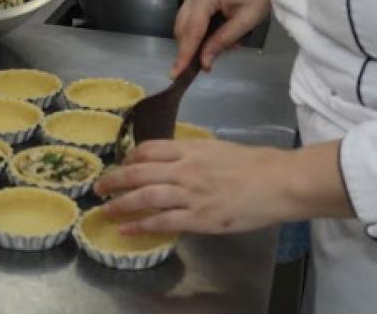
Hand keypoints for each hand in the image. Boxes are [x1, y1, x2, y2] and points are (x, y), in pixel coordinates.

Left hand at [95, 139, 297, 235]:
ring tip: (106, 210)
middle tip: (99, 188)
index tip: (122, 165)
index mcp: (191, 149)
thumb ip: (194, 155)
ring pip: (144, 198)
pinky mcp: (199, 219)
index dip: (130, 158)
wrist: (277, 182)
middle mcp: (185, 169)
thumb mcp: (218, 149)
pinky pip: (162, 222)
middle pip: (138, 172)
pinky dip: (140, 226)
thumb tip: (176, 161)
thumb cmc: (254, 164)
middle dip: (114, 180)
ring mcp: (191, 195)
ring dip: (120, 204)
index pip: (149, 150)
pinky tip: (128, 229)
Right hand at [171, 0, 278, 76]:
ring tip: (215, 50)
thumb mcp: (245, 22)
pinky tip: (215, 36)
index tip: (176, 74)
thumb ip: (222, 41)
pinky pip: (191, 15)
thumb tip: (204, 62)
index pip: (191, 31)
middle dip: (189, 49)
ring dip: (195, 40)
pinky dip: (199, 29)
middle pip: (183, 27)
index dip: (184, 55)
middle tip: (203, 67)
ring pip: (184, 22)